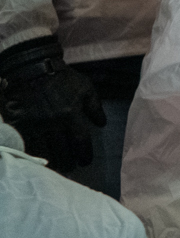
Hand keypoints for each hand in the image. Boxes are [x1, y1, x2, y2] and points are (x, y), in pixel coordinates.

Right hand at [0, 36, 104, 170]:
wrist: (32, 70)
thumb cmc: (61, 79)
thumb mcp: (85, 88)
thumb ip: (95, 106)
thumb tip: (102, 124)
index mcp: (70, 114)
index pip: (80, 141)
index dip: (85, 154)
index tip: (86, 161)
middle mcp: (53, 123)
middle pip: (62, 151)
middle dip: (69, 162)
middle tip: (72, 167)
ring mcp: (34, 126)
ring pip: (44, 152)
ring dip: (52, 162)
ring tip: (58, 166)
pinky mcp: (19, 126)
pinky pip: (27, 146)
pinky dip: (35, 154)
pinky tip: (41, 158)